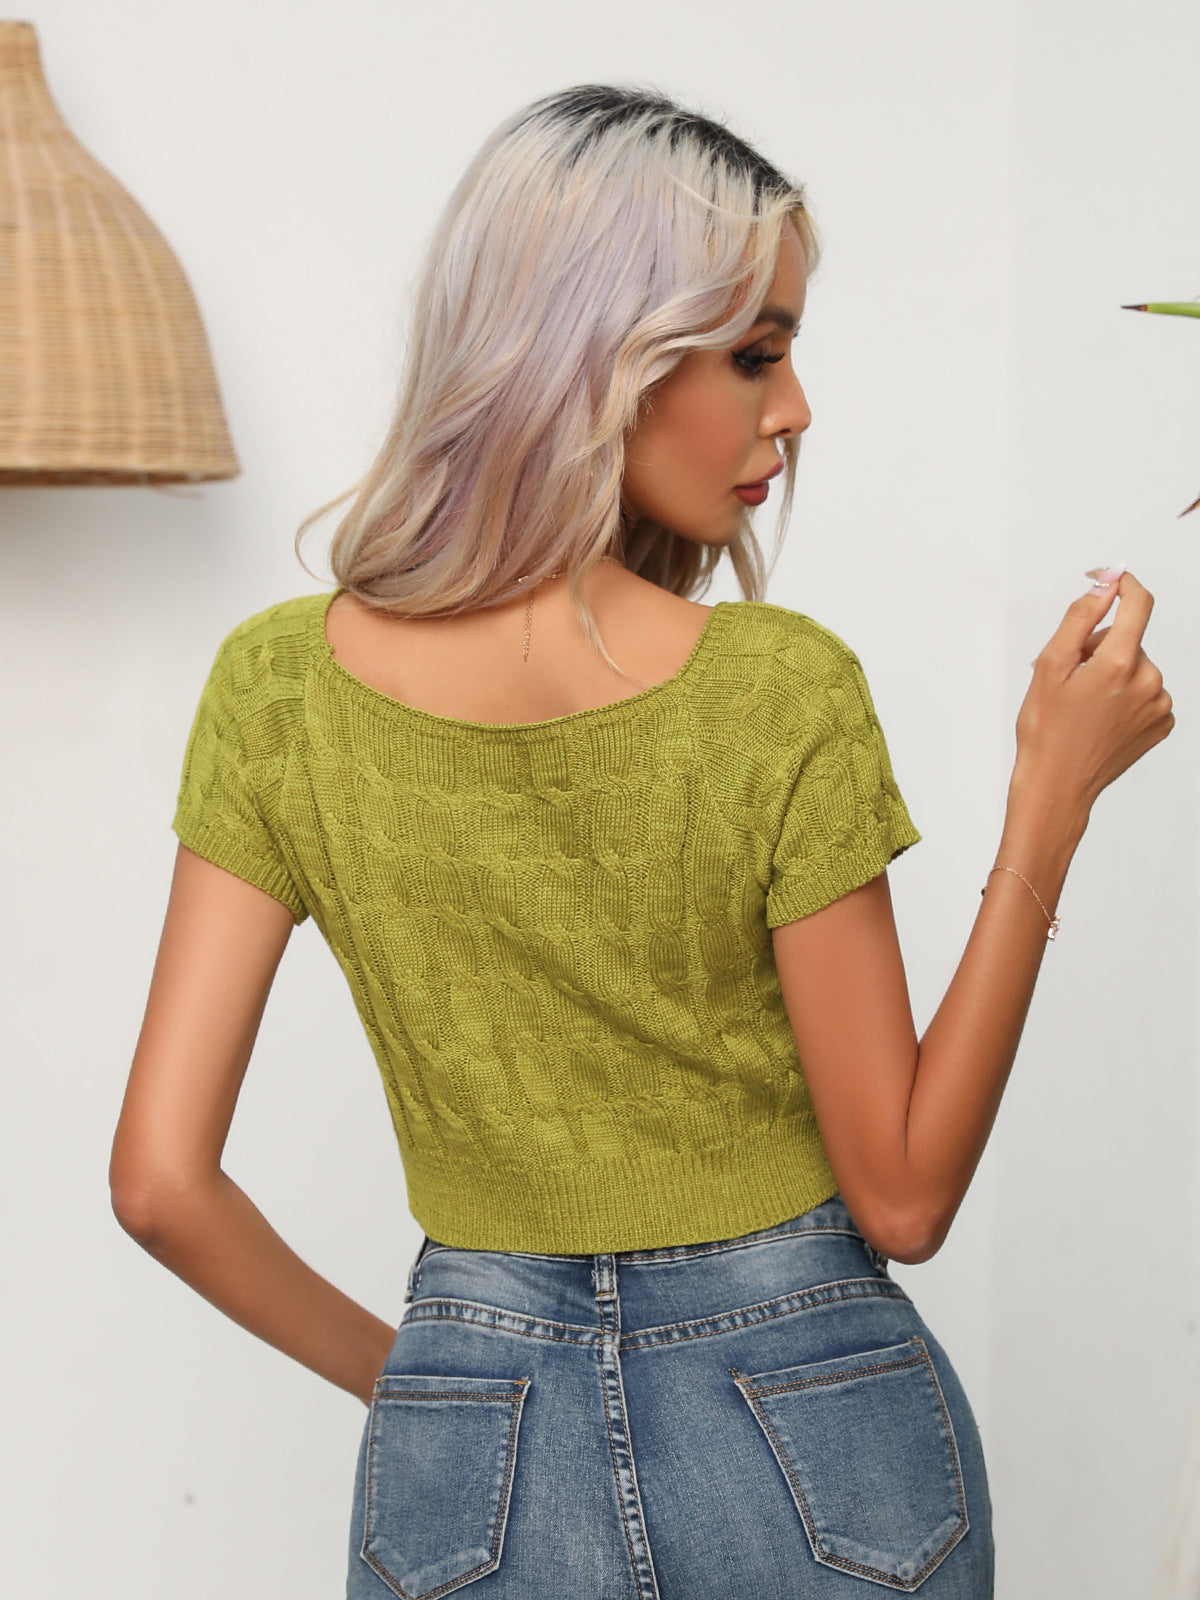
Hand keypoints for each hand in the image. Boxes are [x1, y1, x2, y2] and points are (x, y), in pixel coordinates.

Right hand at [1011, 569, 1173, 825]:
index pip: (1138, 603)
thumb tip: (1104, 584)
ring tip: (1083, 704)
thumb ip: (1080, 617)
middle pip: (1128, 639)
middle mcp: (1149, 681)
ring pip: (1136, 666)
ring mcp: (1159, 705)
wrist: (1057, 786)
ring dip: (1112, 673)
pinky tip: (1101, 717)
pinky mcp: (1161, 724)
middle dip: (1100, 647)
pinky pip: (1146, 692)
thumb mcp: (1050, 666)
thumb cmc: (1046, 731)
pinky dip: (1125, 696)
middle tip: (1069, 678)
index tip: (1105, 581)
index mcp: (1120, 664)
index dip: (1121, 584)